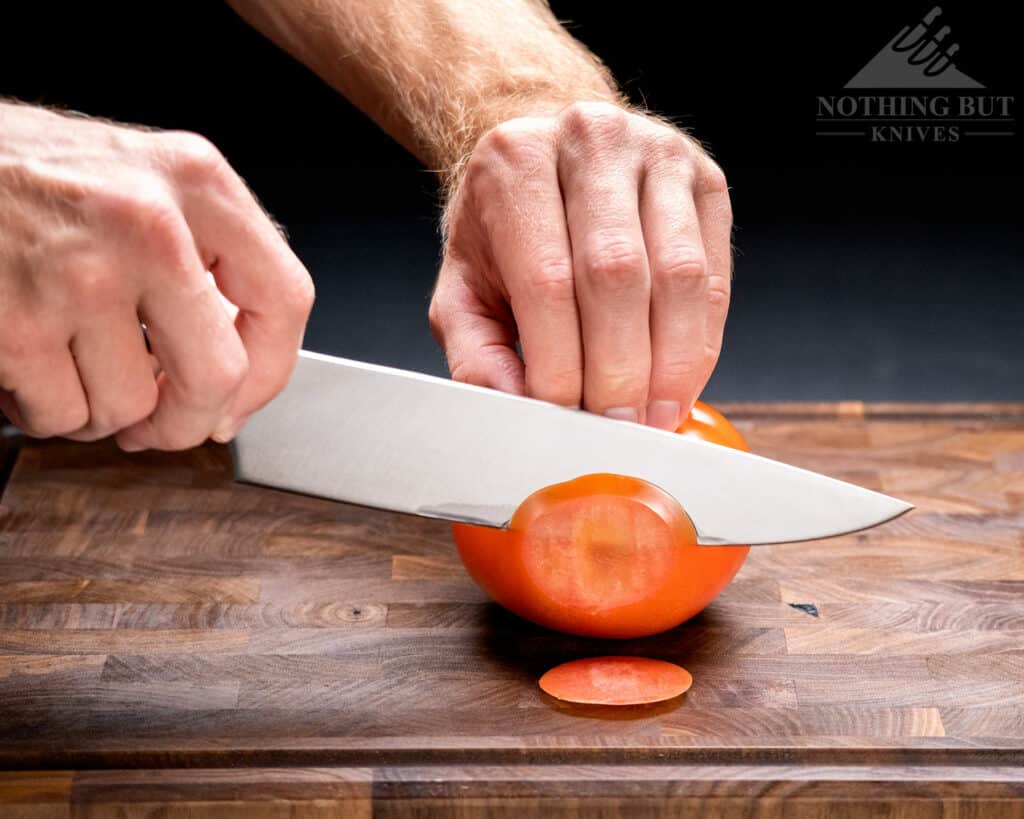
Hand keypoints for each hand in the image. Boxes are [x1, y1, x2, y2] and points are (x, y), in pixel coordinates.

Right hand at [0, 103, 313, 448]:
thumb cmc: (28, 174)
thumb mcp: (138, 178)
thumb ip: (202, 255)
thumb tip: (239, 374)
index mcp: (195, 180)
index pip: (285, 299)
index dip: (270, 370)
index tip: (240, 399)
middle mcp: (148, 223)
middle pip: (218, 375)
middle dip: (187, 420)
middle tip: (161, 423)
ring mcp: (80, 274)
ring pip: (131, 407)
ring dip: (101, 408)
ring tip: (68, 360)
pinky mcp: (15, 322)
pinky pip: (61, 415)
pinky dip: (44, 408)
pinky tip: (27, 361)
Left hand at [429, 101, 731, 429]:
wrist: (548, 153)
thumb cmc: (504, 226)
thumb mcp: (462, 285)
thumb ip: (476, 350)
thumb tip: (517, 407)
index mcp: (517, 163)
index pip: (547, 279)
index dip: (562, 362)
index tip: (563, 415)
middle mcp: (591, 141)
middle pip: (618, 274)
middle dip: (620, 370)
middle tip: (614, 427)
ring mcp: (658, 154)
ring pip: (679, 275)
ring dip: (670, 363)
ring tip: (653, 415)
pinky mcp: (705, 181)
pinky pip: (712, 277)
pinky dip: (699, 342)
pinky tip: (678, 381)